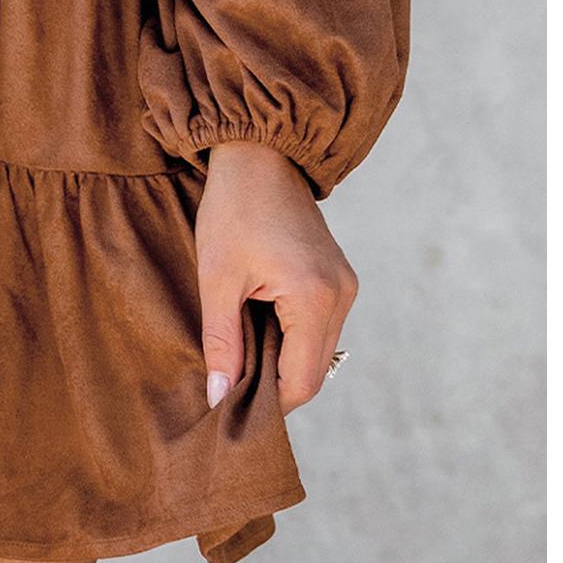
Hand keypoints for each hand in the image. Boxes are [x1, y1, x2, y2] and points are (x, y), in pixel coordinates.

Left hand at [195, 141, 357, 415]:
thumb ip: (221, 343)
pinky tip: (257, 323)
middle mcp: (341, 296)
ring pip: (317, 351)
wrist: (259, 155)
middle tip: (229, 382)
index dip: (268, 403)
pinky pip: (318, 326)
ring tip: (238, 348)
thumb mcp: (217, 278)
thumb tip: (220, 397)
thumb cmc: (233, 210)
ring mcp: (345, 286)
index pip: (301, 382)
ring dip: (281, 359)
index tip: (232, 407)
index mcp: (314, 298)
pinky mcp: (338, 278)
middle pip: (314, 371)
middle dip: (273, 383)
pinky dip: (290, 336)